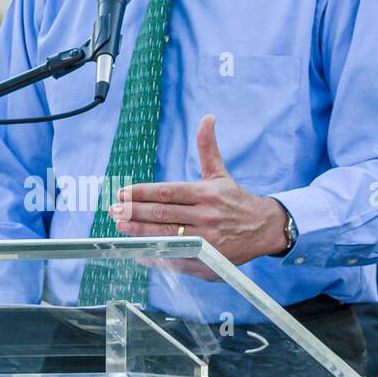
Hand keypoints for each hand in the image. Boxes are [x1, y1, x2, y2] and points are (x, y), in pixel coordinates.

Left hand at [107, 114, 288, 280]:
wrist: (264, 228)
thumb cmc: (235, 200)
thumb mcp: (220, 174)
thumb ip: (207, 148)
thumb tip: (207, 117)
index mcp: (206, 194)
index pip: (168, 192)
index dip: (143, 193)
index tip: (122, 193)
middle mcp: (206, 216)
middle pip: (163, 214)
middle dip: (135, 212)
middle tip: (113, 210)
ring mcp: (207, 240)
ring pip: (167, 236)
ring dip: (140, 232)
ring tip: (120, 226)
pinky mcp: (208, 259)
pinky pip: (177, 258)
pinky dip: (157, 256)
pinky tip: (138, 251)